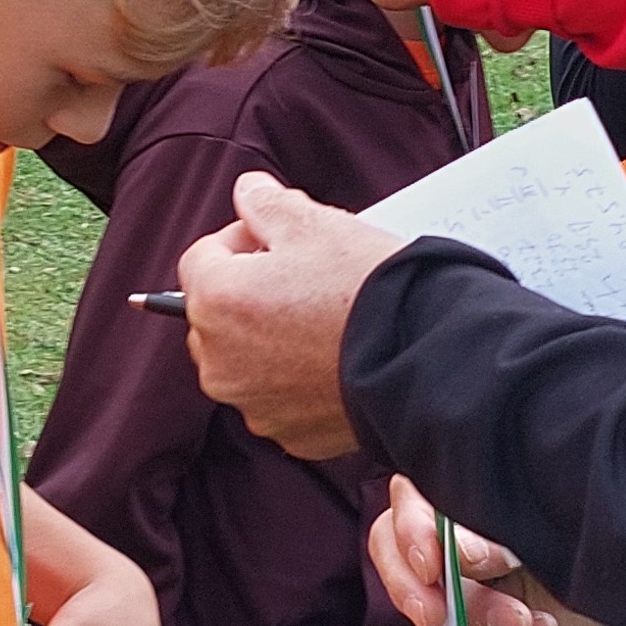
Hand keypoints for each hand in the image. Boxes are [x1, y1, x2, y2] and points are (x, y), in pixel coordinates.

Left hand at [178, 172, 408, 458]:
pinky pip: (277, 396)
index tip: (279, 240)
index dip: (241, 239)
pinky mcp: (287, 433)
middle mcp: (219, 361)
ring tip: (321, 319)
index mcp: (215, 302)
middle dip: (248, 292)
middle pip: (215, 314)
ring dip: (267, 338)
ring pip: (244, 359)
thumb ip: (267, 203)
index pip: (202, 258)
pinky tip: (333, 358)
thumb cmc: (367, 289)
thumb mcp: (316, 224)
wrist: (423, 359)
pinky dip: (294, 378)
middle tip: (302, 278)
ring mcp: (252, 403)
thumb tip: (247, 193)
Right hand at [369, 475, 599, 625]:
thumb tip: (461, 552)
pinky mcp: (483, 608)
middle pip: (391, 542)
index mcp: (469, 477)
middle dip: (411, 585)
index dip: (410, 532)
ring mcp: (466, 566)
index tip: (436, 567)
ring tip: (529, 622)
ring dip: (473, 618)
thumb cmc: (606, 519)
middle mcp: (456, 517)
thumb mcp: (551, 518)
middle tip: (438, 618)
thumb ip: (499, 528)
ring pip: (428, 596)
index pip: (409, 497)